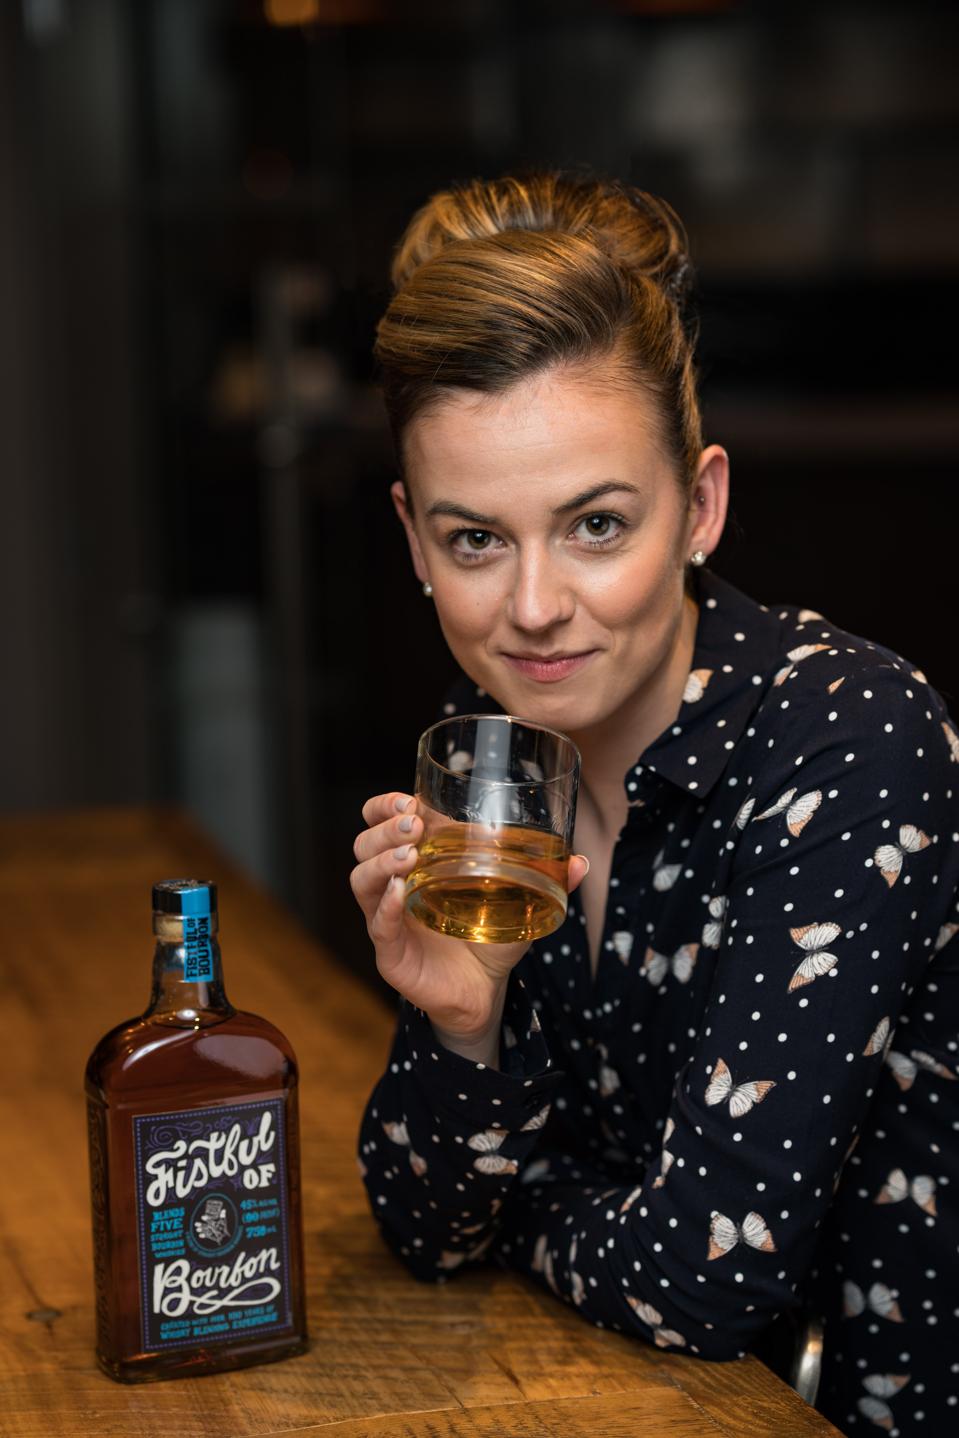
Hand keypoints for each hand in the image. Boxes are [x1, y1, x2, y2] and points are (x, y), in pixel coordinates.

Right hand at [350, 792, 588, 1046]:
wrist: (485, 992)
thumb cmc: (492, 937)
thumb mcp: (520, 903)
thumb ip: (547, 880)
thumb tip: (581, 862)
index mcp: (416, 862)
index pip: (379, 821)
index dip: (385, 805)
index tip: (410, 799)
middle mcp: (393, 885)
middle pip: (363, 845)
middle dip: (384, 829)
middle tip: (413, 824)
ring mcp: (387, 919)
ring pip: (361, 881)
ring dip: (382, 862)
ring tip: (409, 856)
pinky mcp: (390, 953)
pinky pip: (378, 926)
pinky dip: (386, 908)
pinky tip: (401, 894)